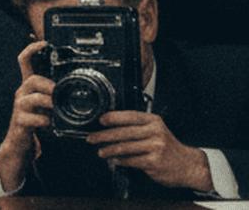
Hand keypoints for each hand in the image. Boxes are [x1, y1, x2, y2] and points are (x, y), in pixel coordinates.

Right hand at [0, 41, 53, 193]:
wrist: (21, 144)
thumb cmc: (36, 123)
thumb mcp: (47, 106)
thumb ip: (56, 97)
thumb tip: (80, 92)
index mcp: (29, 86)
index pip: (24, 61)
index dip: (32, 49)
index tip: (43, 42)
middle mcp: (22, 93)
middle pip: (32, 79)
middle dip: (49, 85)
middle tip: (59, 94)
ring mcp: (19, 106)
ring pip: (32, 97)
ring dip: (48, 103)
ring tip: (56, 110)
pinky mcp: (20, 121)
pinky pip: (34, 117)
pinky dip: (46, 122)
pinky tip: (50, 126)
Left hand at [87, 110, 212, 191]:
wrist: (188, 166)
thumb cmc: (168, 147)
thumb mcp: (156, 131)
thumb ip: (137, 127)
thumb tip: (109, 126)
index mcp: (153, 121)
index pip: (129, 116)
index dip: (112, 117)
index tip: (99, 120)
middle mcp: (155, 132)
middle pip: (123, 132)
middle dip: (103, 135)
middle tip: (92, 138)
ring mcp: (155, 147)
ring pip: (124, 147)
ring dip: (109, 150)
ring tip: (101, 151)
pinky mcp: (154, 162)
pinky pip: (131, 160)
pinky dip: (120, 161)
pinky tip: (114, 161)